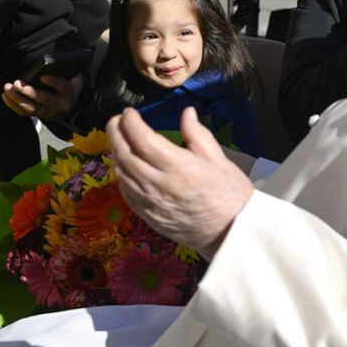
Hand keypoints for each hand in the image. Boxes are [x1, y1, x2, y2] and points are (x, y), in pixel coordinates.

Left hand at [2, 73, 82, 120]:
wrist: (72, 106)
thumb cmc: (69, 84)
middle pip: (43, 99)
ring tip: (8, 88)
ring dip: (17, 98)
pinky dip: (13, 104)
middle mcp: (59, 105)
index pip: (62, 86)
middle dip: (29, 92)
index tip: (42, 77)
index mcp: (70, 92)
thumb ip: (64, 69)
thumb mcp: (72, 77)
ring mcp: (48, 112)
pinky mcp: (39, 116)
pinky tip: (5, 95)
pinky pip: (24, 112)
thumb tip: (49, 61)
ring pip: (32, 108)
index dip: (53, 82)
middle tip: (17, 83)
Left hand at [106, 107, 253, 259]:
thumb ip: (198, 134)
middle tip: (116, 120)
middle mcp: (160, 185)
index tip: (129, 112)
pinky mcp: (148, 216)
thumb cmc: (230, 195)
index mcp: (180, 168)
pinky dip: (122, 174)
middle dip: (115, 133)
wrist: (231, 233)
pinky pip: (126, 192)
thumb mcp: (219, 159)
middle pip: (125, 155)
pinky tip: (126, 166)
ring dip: (116, 153)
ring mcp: (151, 203)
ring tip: (120, 139)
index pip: (143, 140)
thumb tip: (187, 113)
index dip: (130, 123)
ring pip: (122, 173)